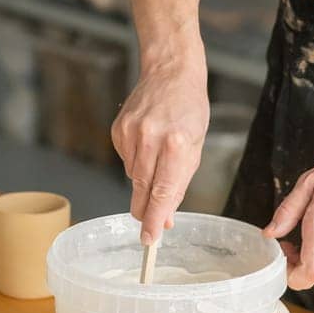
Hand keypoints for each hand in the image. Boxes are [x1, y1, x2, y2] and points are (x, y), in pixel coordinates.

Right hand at [111, 58, 208, 245]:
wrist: (170, 72)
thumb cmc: (190, 109)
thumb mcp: (196, 147)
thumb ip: (179, 185)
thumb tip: (164, 218)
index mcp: (177, 144)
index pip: (162, 193)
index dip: (154, 220)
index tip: (149, 240)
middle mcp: (151, 138)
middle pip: (142, 189)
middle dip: (145, 210)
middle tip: (149, 227)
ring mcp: (131, 132)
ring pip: (133, 176)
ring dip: (144, 180)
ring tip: (158, 159)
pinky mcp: (118, 129)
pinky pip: (125, 160)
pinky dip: (136, 161)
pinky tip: (147, 145)